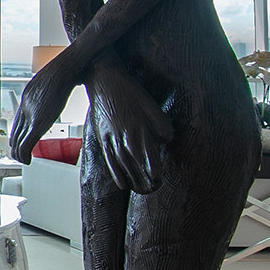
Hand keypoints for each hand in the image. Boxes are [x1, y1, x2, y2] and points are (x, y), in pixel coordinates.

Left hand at [8, 57, 83, 160]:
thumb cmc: (69, 70)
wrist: (71, 66)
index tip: (21, 145)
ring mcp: (31, 112)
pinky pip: (26, 142)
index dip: (18, 136)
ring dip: (19, 154)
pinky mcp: (39, 120)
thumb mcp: (55, 81)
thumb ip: (52, 91)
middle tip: (20, 158)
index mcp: (28, 96)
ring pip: (18, 140)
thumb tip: (63, 88)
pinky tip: (28, 160)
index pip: (17, 122)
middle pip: (15, 133)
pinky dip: (25, 154)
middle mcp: (25, 105)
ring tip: (24, 160)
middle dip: (16, 148)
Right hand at [85, 62, 173, 194]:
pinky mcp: (102, 138)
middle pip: (136, 165)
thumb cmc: (128, 89)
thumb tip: (167, 139)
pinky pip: (109, 161)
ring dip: (133, 180)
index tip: (159, 179)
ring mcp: (112, 139)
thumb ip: (161, 123)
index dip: (154, 170)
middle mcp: (125, 137)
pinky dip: (116, 174)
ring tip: (141, 190)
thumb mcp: (150, 103)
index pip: (149, 156)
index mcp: (139, 128)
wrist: (103, 79)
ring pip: (123, 166)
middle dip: (145, 180)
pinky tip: (122, 184)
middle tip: (153, 189)